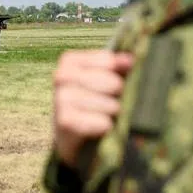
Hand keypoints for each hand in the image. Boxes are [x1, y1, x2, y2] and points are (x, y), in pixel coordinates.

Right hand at [51, 49, 133, 167]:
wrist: (69, 132)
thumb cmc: (90, 99)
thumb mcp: (101, 78)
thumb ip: (116, 66)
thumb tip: (130, 59)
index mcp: (69, 61)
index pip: (107, 60)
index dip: (121, 72)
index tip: (122, 79)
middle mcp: (61, 76)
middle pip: (110, 82)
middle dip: (118, 95)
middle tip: (114, 102)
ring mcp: (61, 99)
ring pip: (108, 104)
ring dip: (113, 112)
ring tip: (108, 115)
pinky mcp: (64, 121)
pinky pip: (101, 122)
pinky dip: (106, 126)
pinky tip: (101, 126)